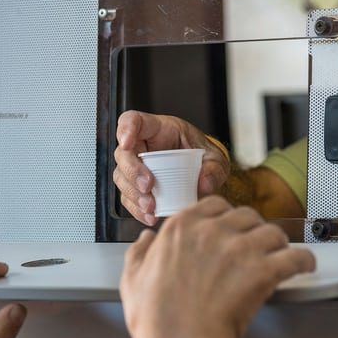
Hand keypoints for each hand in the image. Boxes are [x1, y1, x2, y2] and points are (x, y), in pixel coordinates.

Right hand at [114, 111, 229, 225]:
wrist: (204, 175)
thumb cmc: (204, 158)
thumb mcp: (216, 160)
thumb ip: (214, 170)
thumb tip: (203, 185)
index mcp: (159, 129)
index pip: (133, 121)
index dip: (125, 129)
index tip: (127, 143)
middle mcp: (143, 146)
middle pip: (123, 154)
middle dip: (132, 171)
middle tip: (148, 187)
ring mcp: (137, 167)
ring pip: (121, 177)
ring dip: (133, 194)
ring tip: (151, 207)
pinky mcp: (137, 187)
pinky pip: (128, 198)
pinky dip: (137, 209)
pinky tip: (150, 216)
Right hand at [120, 197, 314, 337]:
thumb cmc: (157, 320)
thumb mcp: (132, 281)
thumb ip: (138, 254)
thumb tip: (145, 239)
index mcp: (181, 228)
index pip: (214, 205)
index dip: (226, 218)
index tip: (230, 229)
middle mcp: (212, 230)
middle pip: (247, 216)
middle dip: (253, 230)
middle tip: (256, 247)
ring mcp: (240, 248)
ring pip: (273, 232)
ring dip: (278, 244)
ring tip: (280, 256)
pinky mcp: (263, 270)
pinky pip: (295, 256)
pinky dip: (303, 261)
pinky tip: (305, 265)